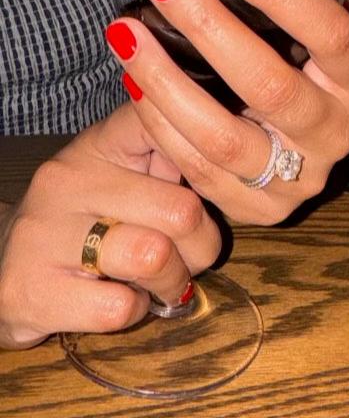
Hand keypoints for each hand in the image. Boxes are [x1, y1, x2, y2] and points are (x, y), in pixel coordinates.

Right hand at [0, 105, 220, 349]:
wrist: (4, 260)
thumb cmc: (89, 216)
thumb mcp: (126, 173)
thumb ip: (175, 159)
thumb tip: (237, 162)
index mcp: (104, 142)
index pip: (170, 126)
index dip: (209, 161)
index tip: (215, 184)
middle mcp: (69, 178)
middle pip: (183, 211)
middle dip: (201, 247)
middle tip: (189, 256)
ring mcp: (43, 232)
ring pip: (154, 257)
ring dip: (171, 282)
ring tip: (160, 282)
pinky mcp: (28, 290)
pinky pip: (118, 308)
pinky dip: (135, 312)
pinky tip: (121, 301)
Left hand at [106, 0, 348, 224]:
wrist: (300, 146)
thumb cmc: (310, 63)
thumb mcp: (328, 8)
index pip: (333, 36)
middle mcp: (334, 132)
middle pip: (271, 87)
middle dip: (209, 29)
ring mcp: (295, 176)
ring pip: (223, 137)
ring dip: (165, 81)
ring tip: (123, 30)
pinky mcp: (253, 204)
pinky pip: (197, 167)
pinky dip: (159, 121)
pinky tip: (133, 79)